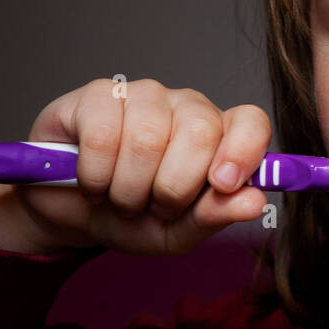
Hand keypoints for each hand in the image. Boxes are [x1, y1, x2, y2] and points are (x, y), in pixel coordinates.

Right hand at [11, 78, 270, 254]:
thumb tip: (256, 202)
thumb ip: (216, 215)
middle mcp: (186, 107)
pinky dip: (96, 176)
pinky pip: (103, 135)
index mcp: (219, 136)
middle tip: (155, 206)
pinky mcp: (98, 95)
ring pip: (149, 137)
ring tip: (121, 199)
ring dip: (129, 189)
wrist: (72, 216)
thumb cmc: (133, 219)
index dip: (243, 150)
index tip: (222, 184)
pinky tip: (92, 183)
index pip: (251, 122)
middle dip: (173, 187)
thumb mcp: (177, 232)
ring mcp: (143, 96)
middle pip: (200, 131)